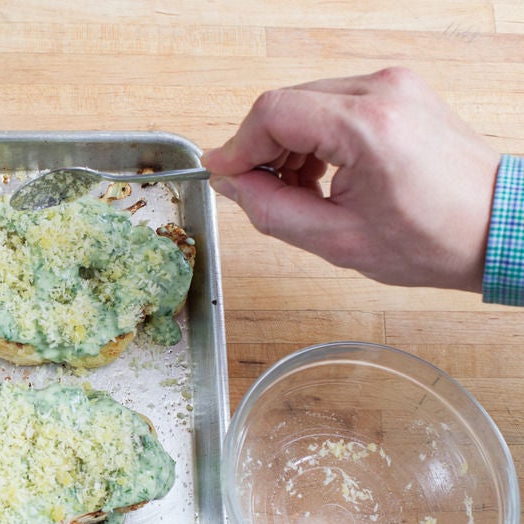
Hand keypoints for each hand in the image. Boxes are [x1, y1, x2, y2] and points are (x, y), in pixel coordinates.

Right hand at [202, 67, 500, 291]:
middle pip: (287, 103)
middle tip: (263, 192)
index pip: (274, 113)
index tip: (224, 174)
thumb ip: (271, 209)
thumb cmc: (434, 238)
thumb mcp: (337, 240)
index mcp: (368, 127)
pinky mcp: (399, 91)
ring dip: (289, 144)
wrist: (496, 227)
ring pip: (307, 102)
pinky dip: (315, 136)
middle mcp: (383, 92)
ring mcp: (394, 85)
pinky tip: (323, 173)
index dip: (239, 146)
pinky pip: (333, 103)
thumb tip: (231, 184)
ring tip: (300, 189)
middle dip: (264, 149)